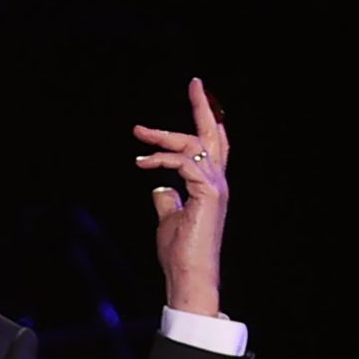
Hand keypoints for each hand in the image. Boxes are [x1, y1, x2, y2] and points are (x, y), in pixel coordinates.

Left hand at [134, 77, 229, 316]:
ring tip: (140, 134)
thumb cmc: (180, 254)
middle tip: (195, 82)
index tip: (197, 98)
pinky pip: (184, 163)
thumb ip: (167, 200)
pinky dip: (163, 159)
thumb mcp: (168, 219)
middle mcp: (218, 182)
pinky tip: (144, 163)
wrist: (189, 276)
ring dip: (165, 136)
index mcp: (211, 186)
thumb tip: (159, 187)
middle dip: (203, 106)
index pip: (213, 145)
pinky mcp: (208, 194)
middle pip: (213, 135)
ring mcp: (216, 187)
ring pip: (194, 145)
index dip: (206, 121)